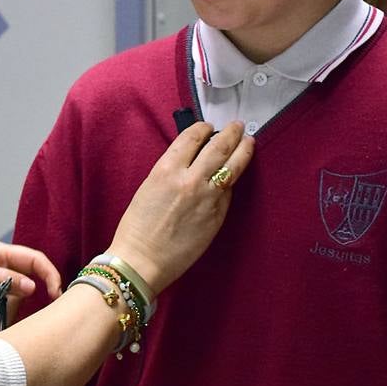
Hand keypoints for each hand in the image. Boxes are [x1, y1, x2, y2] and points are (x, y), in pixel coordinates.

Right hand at [109, 121, 254, 294]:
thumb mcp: (150, 186)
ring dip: (243, 150)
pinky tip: (232, 177)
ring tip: (249, 142)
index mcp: (167, 168)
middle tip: (238, 127)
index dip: (203, 128)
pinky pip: (228, 192)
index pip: (192, 137)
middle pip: (219, 147)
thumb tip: (195, 162)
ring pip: (233, 166)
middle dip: (231, 133)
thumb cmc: (138, 225)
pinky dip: (230, 181)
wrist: (143, 259)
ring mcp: (208, 197)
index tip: (209, 126)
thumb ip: (174, 171)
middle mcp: (190, 178)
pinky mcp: (218, 215)